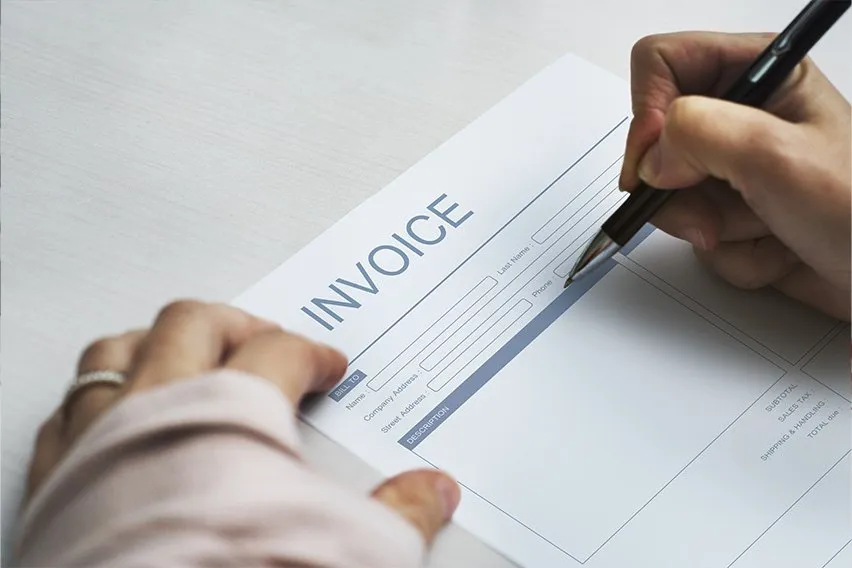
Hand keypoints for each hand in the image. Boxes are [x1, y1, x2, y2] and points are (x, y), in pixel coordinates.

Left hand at [27, 300, 459, 544]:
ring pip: (119, 350)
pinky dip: (96, 397)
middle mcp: (158, 408)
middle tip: (264, 336)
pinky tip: (110, 409)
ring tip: (181, 348)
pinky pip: (68, 408)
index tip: (327, 365)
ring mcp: (99, 439)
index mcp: (231, 408)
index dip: (312, 353)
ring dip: (156, 341)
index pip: (280, 352)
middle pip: (195, 324)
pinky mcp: (56, 481)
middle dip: (239, 323)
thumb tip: (434, 492)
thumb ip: (400, 511)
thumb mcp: (347, 547)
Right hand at [621, 32, 850, 319]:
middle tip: (715, 213)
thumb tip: (650, 158)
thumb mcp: (775, 156)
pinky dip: (731, 254)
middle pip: (656, 142)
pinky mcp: (733, 213)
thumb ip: (698, 134)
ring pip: (672, 197)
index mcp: (758, 73)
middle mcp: (741, 116)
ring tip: (765, 230)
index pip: (661, 63)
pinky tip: (774, 250)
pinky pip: (696, 233)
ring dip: (713, 228)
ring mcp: (734, 168)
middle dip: (682, 190)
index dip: (648, 112)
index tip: (659, 161)